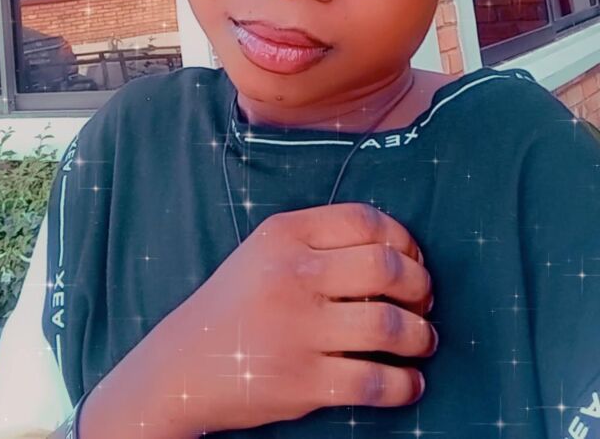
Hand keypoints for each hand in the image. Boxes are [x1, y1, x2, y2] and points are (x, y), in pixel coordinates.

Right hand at [160, 202, 435, 434]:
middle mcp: (292, 275)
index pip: (365, 220)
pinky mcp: (302, 382)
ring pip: (389, 326)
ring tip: (422, 341)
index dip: (404, 239)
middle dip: (420, 286)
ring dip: (420, 336)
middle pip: (386, 268)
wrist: (181, 366)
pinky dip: (405, 385)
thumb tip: (398, 253)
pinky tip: (409, 383)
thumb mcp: (266, 253)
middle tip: (424, 302)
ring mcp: (297, 330)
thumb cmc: (236, 305)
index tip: (414, 260)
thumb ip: (319, 241)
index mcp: (284, 234)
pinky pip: (375, 382)